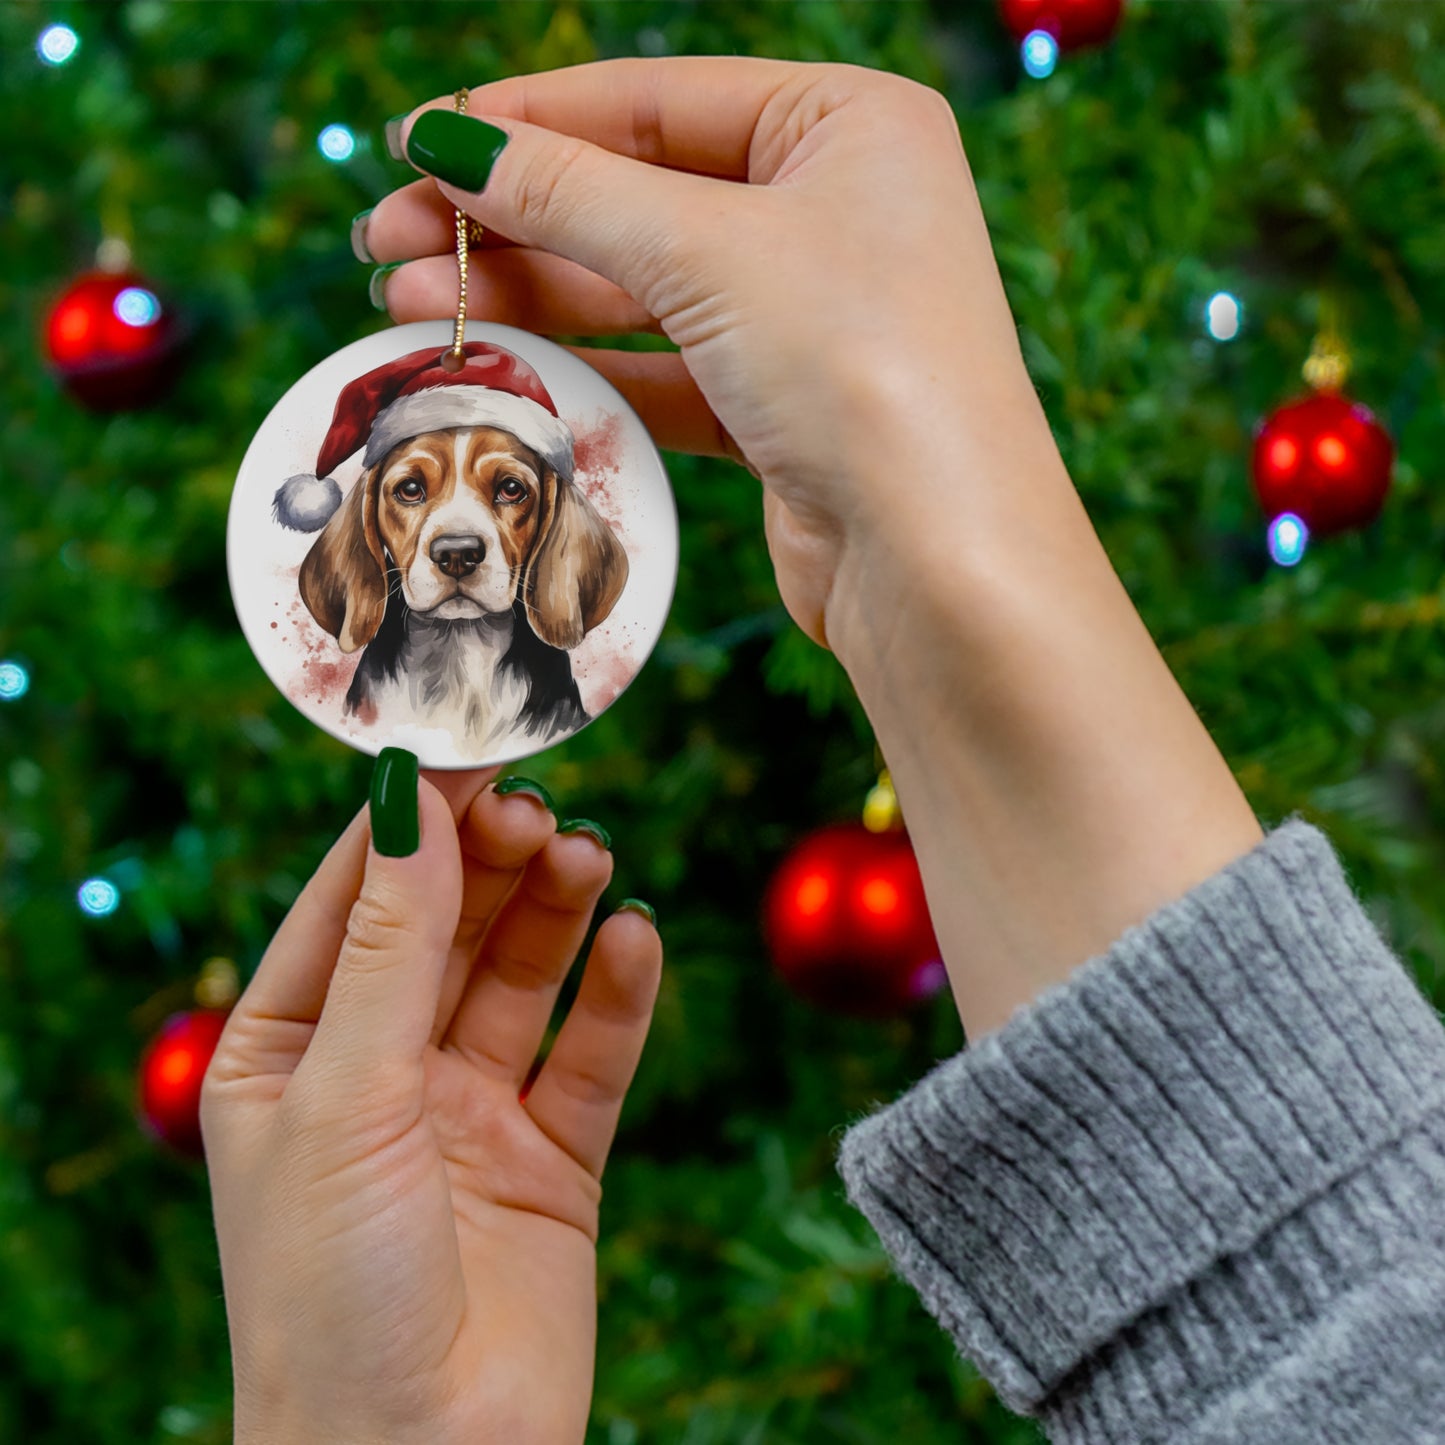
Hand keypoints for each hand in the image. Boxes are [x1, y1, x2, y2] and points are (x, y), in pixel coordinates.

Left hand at [201, 767, 661, 1444]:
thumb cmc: (331, 1293)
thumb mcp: (346, 1095)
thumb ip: (391, 947)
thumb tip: (411, 802)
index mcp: (290, 1052)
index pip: (353, 902)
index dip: (410, 825)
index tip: (471, 750)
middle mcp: (380, 1072)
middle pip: (447, 927)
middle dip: (492, 864)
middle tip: (541, 812)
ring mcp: (469, 1113)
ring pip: (522, 977)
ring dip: (556, 912)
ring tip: (589, 859)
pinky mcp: (553, 1159)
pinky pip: (591, 1055)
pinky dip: (617, 994)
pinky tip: (635, 940)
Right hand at [362, 57, 1057, 655]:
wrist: (938, 560)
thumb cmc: (861, 369)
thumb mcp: (707, 251)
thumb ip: (571, 192)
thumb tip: (450, 141)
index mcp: (847, 125)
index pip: (655, 100)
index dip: (527, 120)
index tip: (416, 142)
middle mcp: (834, 210)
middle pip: (637, 194)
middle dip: (508, 218)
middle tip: (386, 240)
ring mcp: (808, 314)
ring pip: (640, 288)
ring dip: (527, 295)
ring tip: (407, 304)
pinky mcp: (782, 407)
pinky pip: (663, 369)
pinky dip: (583, 367)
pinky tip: (498, 364)